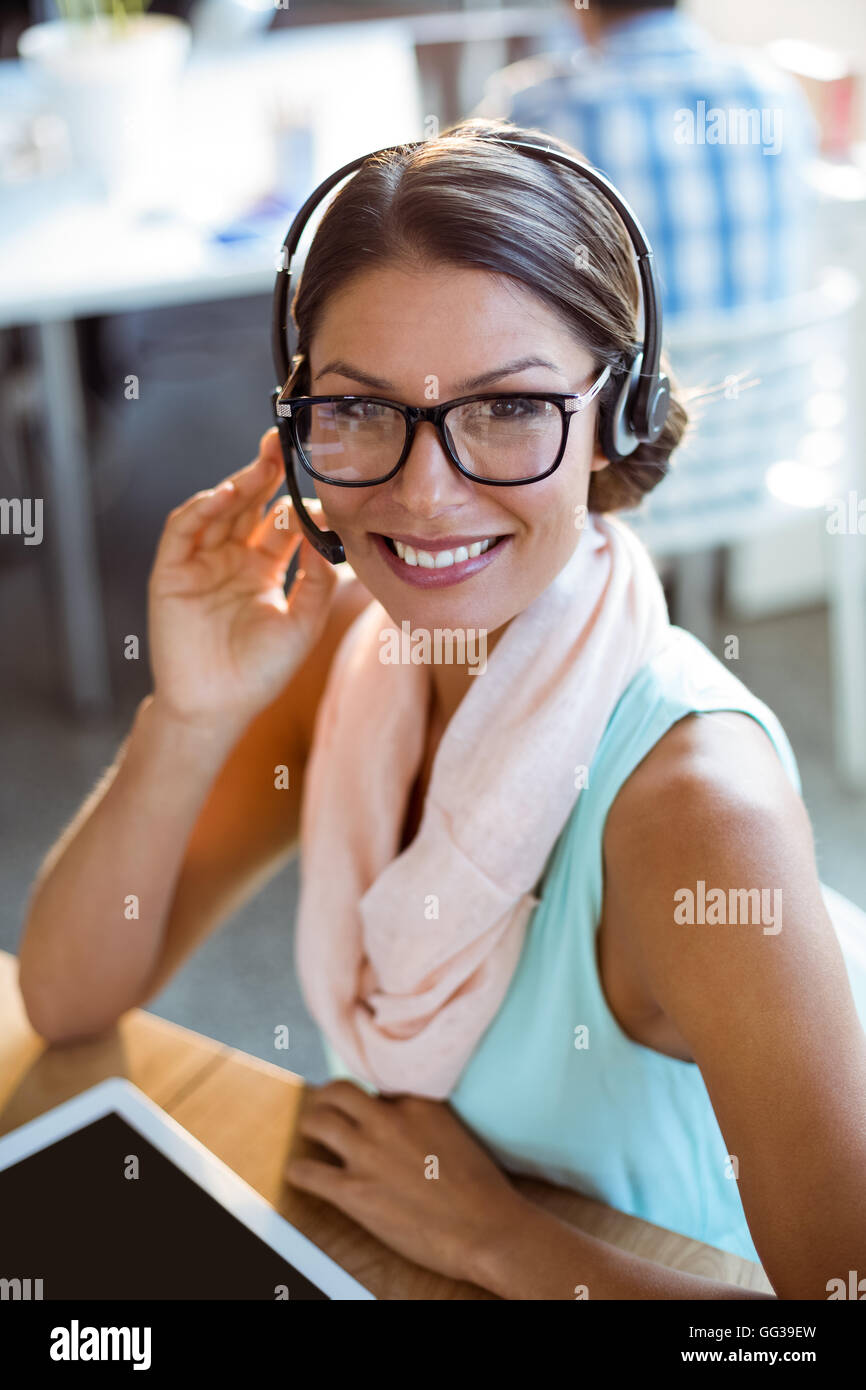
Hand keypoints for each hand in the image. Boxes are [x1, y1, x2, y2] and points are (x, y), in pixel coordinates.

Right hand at [147, 427, 338, 733]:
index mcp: (263, 570)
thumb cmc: (261, 672)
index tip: (323, 485)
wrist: (216, 707)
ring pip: (218, 510)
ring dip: (238, 484)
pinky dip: (202, 509)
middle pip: (250, 505)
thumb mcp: (303, 622)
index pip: (283, 523)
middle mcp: (232, 560)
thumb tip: (326, 533)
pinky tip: (225, 495)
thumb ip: (317, 578)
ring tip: (261, 464)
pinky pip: (184, 530)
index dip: (301, 502)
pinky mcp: (172, 572)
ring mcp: (201, 563)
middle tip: (283, 442)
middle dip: (266, 472)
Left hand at [284, 1079, 525, 1287]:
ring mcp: (368, 1154)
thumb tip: (406, 1120)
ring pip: (318, 1121)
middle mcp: (388, 1119)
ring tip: (310, 1132)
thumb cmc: (480, 1187)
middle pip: (339, 1091)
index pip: (377, 1084)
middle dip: (327, 1098)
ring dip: (309, 1125)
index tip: (366, 1104)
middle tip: (325, 1109)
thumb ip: (426, 1119)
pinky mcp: (353, 1191)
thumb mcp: (455, 1131)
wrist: (485, 1228)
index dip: (370, 1096)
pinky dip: (299, 1171)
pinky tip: (298, 1172)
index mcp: (417, 1102)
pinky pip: (308, 1172)